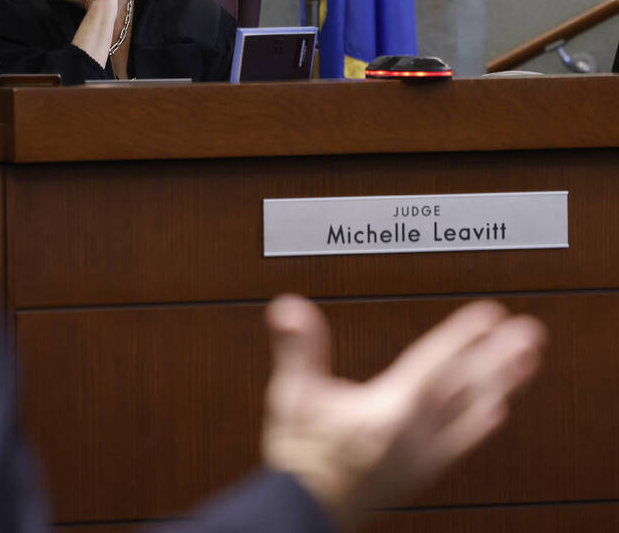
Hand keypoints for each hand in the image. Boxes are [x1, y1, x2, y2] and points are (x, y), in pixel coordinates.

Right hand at [261, 296, 544, 529]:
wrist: (304, 510)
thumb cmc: (301, 457)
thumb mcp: (292, 396)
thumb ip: (297, 350)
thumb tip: (291, 311)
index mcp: (385, 415)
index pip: (432, 367)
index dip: (461, 338)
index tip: (489, 315)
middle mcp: (413, 437)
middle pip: (464, 390)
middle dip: (497, 359)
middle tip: (529, 334)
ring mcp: (421, 456)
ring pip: (470, 414)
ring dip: (501, 384)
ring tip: (527, 360)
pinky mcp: (420, 470)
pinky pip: (460, 443)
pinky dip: (481, 424)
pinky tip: (499, 411)